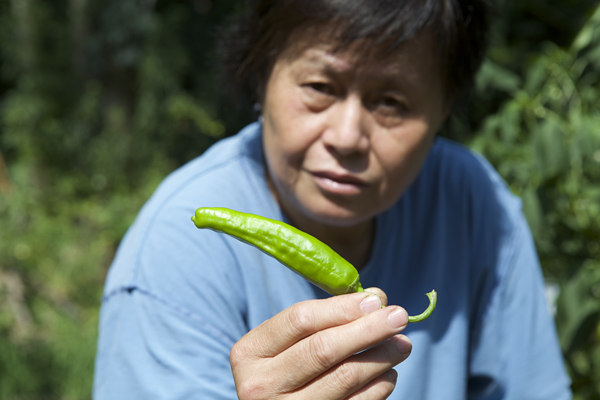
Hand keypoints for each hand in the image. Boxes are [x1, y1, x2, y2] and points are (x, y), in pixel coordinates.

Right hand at [230, 288, 411, 399]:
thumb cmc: (282, 367)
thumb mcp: (286, 342)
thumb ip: (324, 318)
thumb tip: (376, 299)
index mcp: (249, 353)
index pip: (300, 320)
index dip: (342, 307)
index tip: (376, 300)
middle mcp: (261, 386)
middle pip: (324, 349)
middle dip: (368, 330)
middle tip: (399, 317)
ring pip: (345, 378)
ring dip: (381, 357)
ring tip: (401, 344)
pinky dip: (379, 386)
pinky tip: (387, 373)